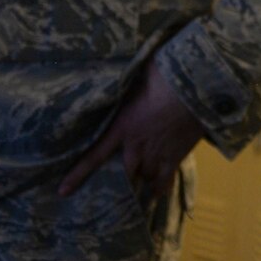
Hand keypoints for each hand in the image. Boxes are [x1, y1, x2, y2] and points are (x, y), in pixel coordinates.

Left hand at [60, 58, 205, 198]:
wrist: (199, 89)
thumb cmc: (168, 77)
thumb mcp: (140, 74)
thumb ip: (127, 78)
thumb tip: (117, 69)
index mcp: (123, 127)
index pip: (95, 155)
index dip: (78, 175)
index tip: (62, 191)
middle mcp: (136, 146)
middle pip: (123, 173)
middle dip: (119, 179)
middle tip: (114, 184)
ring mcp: (157, 154)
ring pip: (144, 176)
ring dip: (142, 177)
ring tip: (140, 179)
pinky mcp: (176, 157)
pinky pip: (165, 180)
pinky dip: (160, 187)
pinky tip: (157, 192)